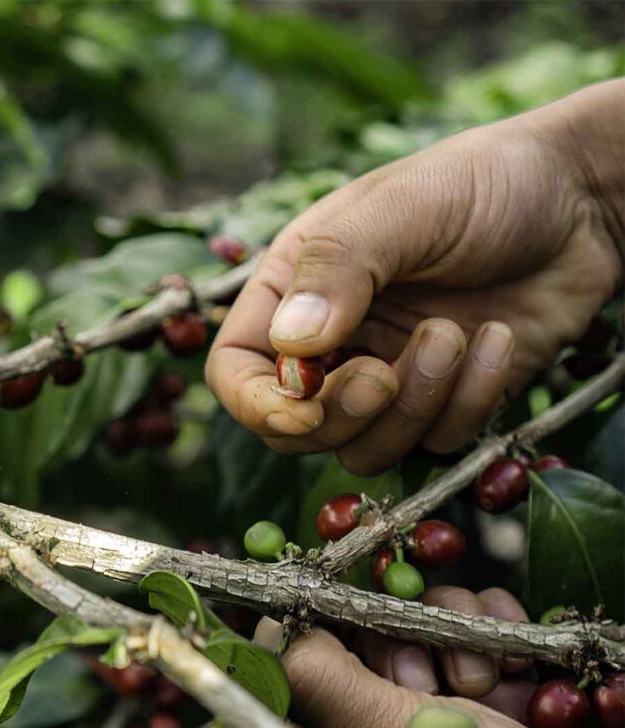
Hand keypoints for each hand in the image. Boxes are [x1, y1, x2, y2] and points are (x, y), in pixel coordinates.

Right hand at [207, 82, 621, 473]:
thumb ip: (339, 268)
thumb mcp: (405, 207)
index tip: (306, 406)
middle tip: (384, 376)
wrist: (584, 204)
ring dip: (414, 406)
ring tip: (455, 333)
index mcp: (298, 288)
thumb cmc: (487, 183)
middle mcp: (335, 341)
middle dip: (343, 414)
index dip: (261, 404)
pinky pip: (436, 443)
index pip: (238, 371)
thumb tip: (292, 347)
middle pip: (296, 428)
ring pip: (366, 447)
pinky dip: (469, 403)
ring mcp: (389, 376)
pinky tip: (499, 341)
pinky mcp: (446, 401)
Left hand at [255, 585, 624, 727]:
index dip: (335, 621)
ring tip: (491, 686)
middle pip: (376, 622)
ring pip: (434, 615)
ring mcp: (450, 705)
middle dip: (414, 635)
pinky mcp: (503, 694)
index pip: (312, 649)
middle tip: (445, 686)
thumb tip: (269, 631)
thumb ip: (326, 681)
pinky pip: (487, 625)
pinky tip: (521, 673)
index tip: (359, 613)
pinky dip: (505, 632)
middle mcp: (390, 719)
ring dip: (467, 632)